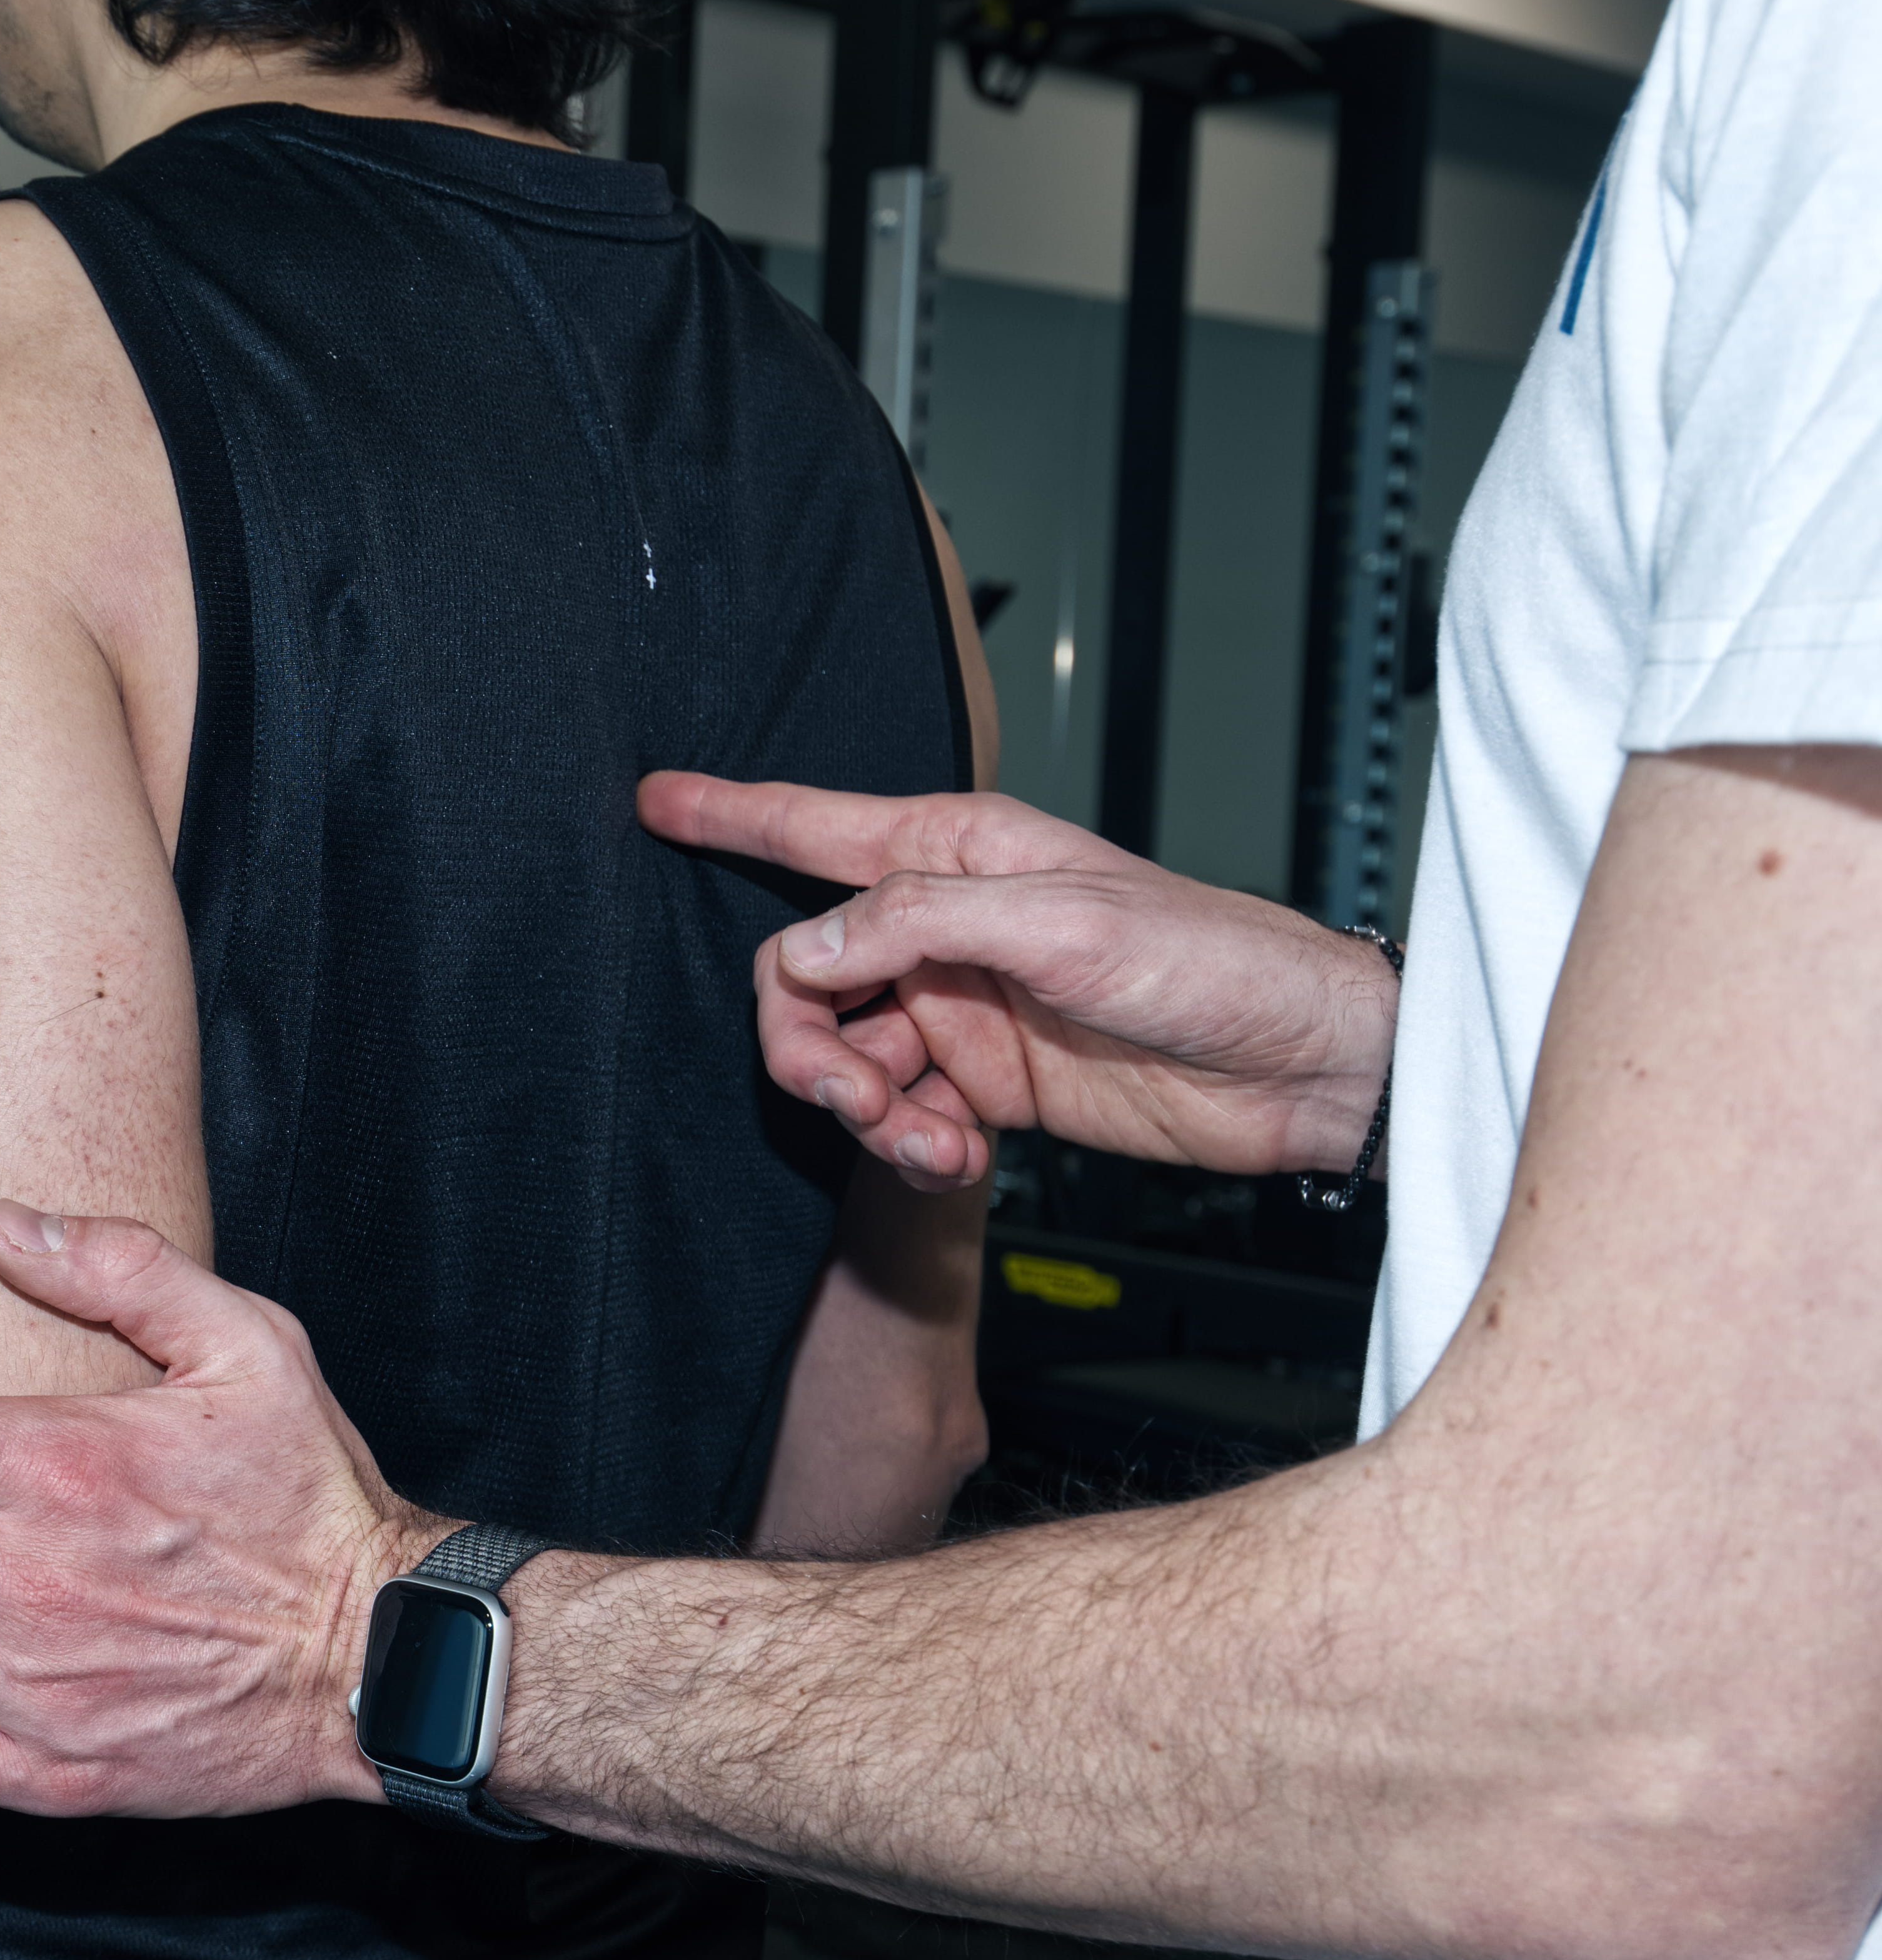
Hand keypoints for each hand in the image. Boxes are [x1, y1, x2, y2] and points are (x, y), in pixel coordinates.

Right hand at [636, 773, 1401, 1191]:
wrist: (1304, 1071)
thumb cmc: (1214, 963)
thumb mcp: (1064, 922)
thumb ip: (920, 921)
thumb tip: (807, 949)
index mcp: (960, 854)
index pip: (814, 828)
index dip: (729, 815)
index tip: (654, 799)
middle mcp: (947, 928)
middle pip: (804, 975)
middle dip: (805, 1042)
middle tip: (853, 1095)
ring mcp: (962, 1008)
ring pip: (843, 1055)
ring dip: (864, 1111)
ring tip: (926, 1142)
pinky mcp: (987, 1084)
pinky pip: (898, 1116)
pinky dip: (910, 1147)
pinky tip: (958, 1160)